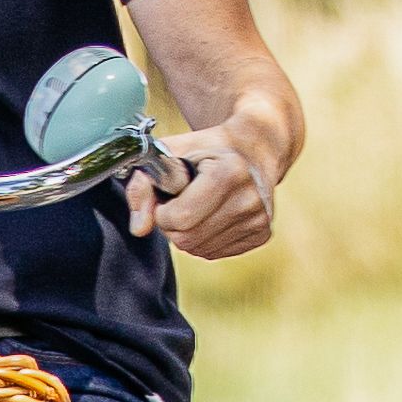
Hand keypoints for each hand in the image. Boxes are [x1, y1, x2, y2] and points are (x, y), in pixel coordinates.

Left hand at [127, 129, 278, 260]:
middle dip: (171, 225)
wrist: (253, 150)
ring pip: (198, 250)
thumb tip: (139, 229)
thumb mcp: (168, 154)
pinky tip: (211, 216)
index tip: (168, 196)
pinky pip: (214, 253)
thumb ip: (143, 187)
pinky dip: (203, 239)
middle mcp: (250, 198)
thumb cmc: (204, 149)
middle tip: (179, 202)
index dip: (162, 211)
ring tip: (197, 206)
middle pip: (186, 238)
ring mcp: (259, 219)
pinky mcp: (262, 235)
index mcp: (229, 172)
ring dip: (186, 233)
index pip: (179, 217)